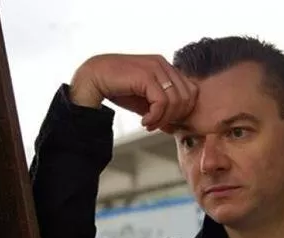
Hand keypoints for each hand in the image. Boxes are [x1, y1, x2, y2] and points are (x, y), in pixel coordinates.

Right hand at [69, 54, 197, 131]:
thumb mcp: (145, 101)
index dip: (183, 111)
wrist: (92, 79)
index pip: (191, 91)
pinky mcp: (146, 75)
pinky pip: (162, 102)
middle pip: (187, 97)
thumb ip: (161, 110)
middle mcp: (163, 64)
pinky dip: (155, 117)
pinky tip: (144, 121)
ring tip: (149, 124)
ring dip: (163, 118)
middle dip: (174, 117)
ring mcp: (156, 68)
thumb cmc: (118, 88)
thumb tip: (174, 127)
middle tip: (157, 125)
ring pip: (176, 101)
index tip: (166, 121)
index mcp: (166, 67)